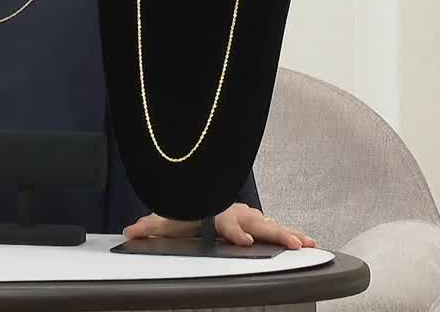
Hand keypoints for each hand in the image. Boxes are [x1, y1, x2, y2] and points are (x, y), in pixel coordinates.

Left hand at [123, 203, 316, 249]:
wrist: (204, 195)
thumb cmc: (189, 209)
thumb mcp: (168, 218)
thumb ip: (151, 225)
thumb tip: (130, 230)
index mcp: (217, 213)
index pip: (225, 222)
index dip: (234, 229)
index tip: (241, 239)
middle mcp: (237, 214)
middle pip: (257, 224)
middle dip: (273, 234)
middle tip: (290, 244)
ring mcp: (251, 218)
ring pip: (272, 226)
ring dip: (289, 234)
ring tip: (306, 244)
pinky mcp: (259, 224)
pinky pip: (278, 230)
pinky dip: (294, 235)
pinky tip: (309, 243)